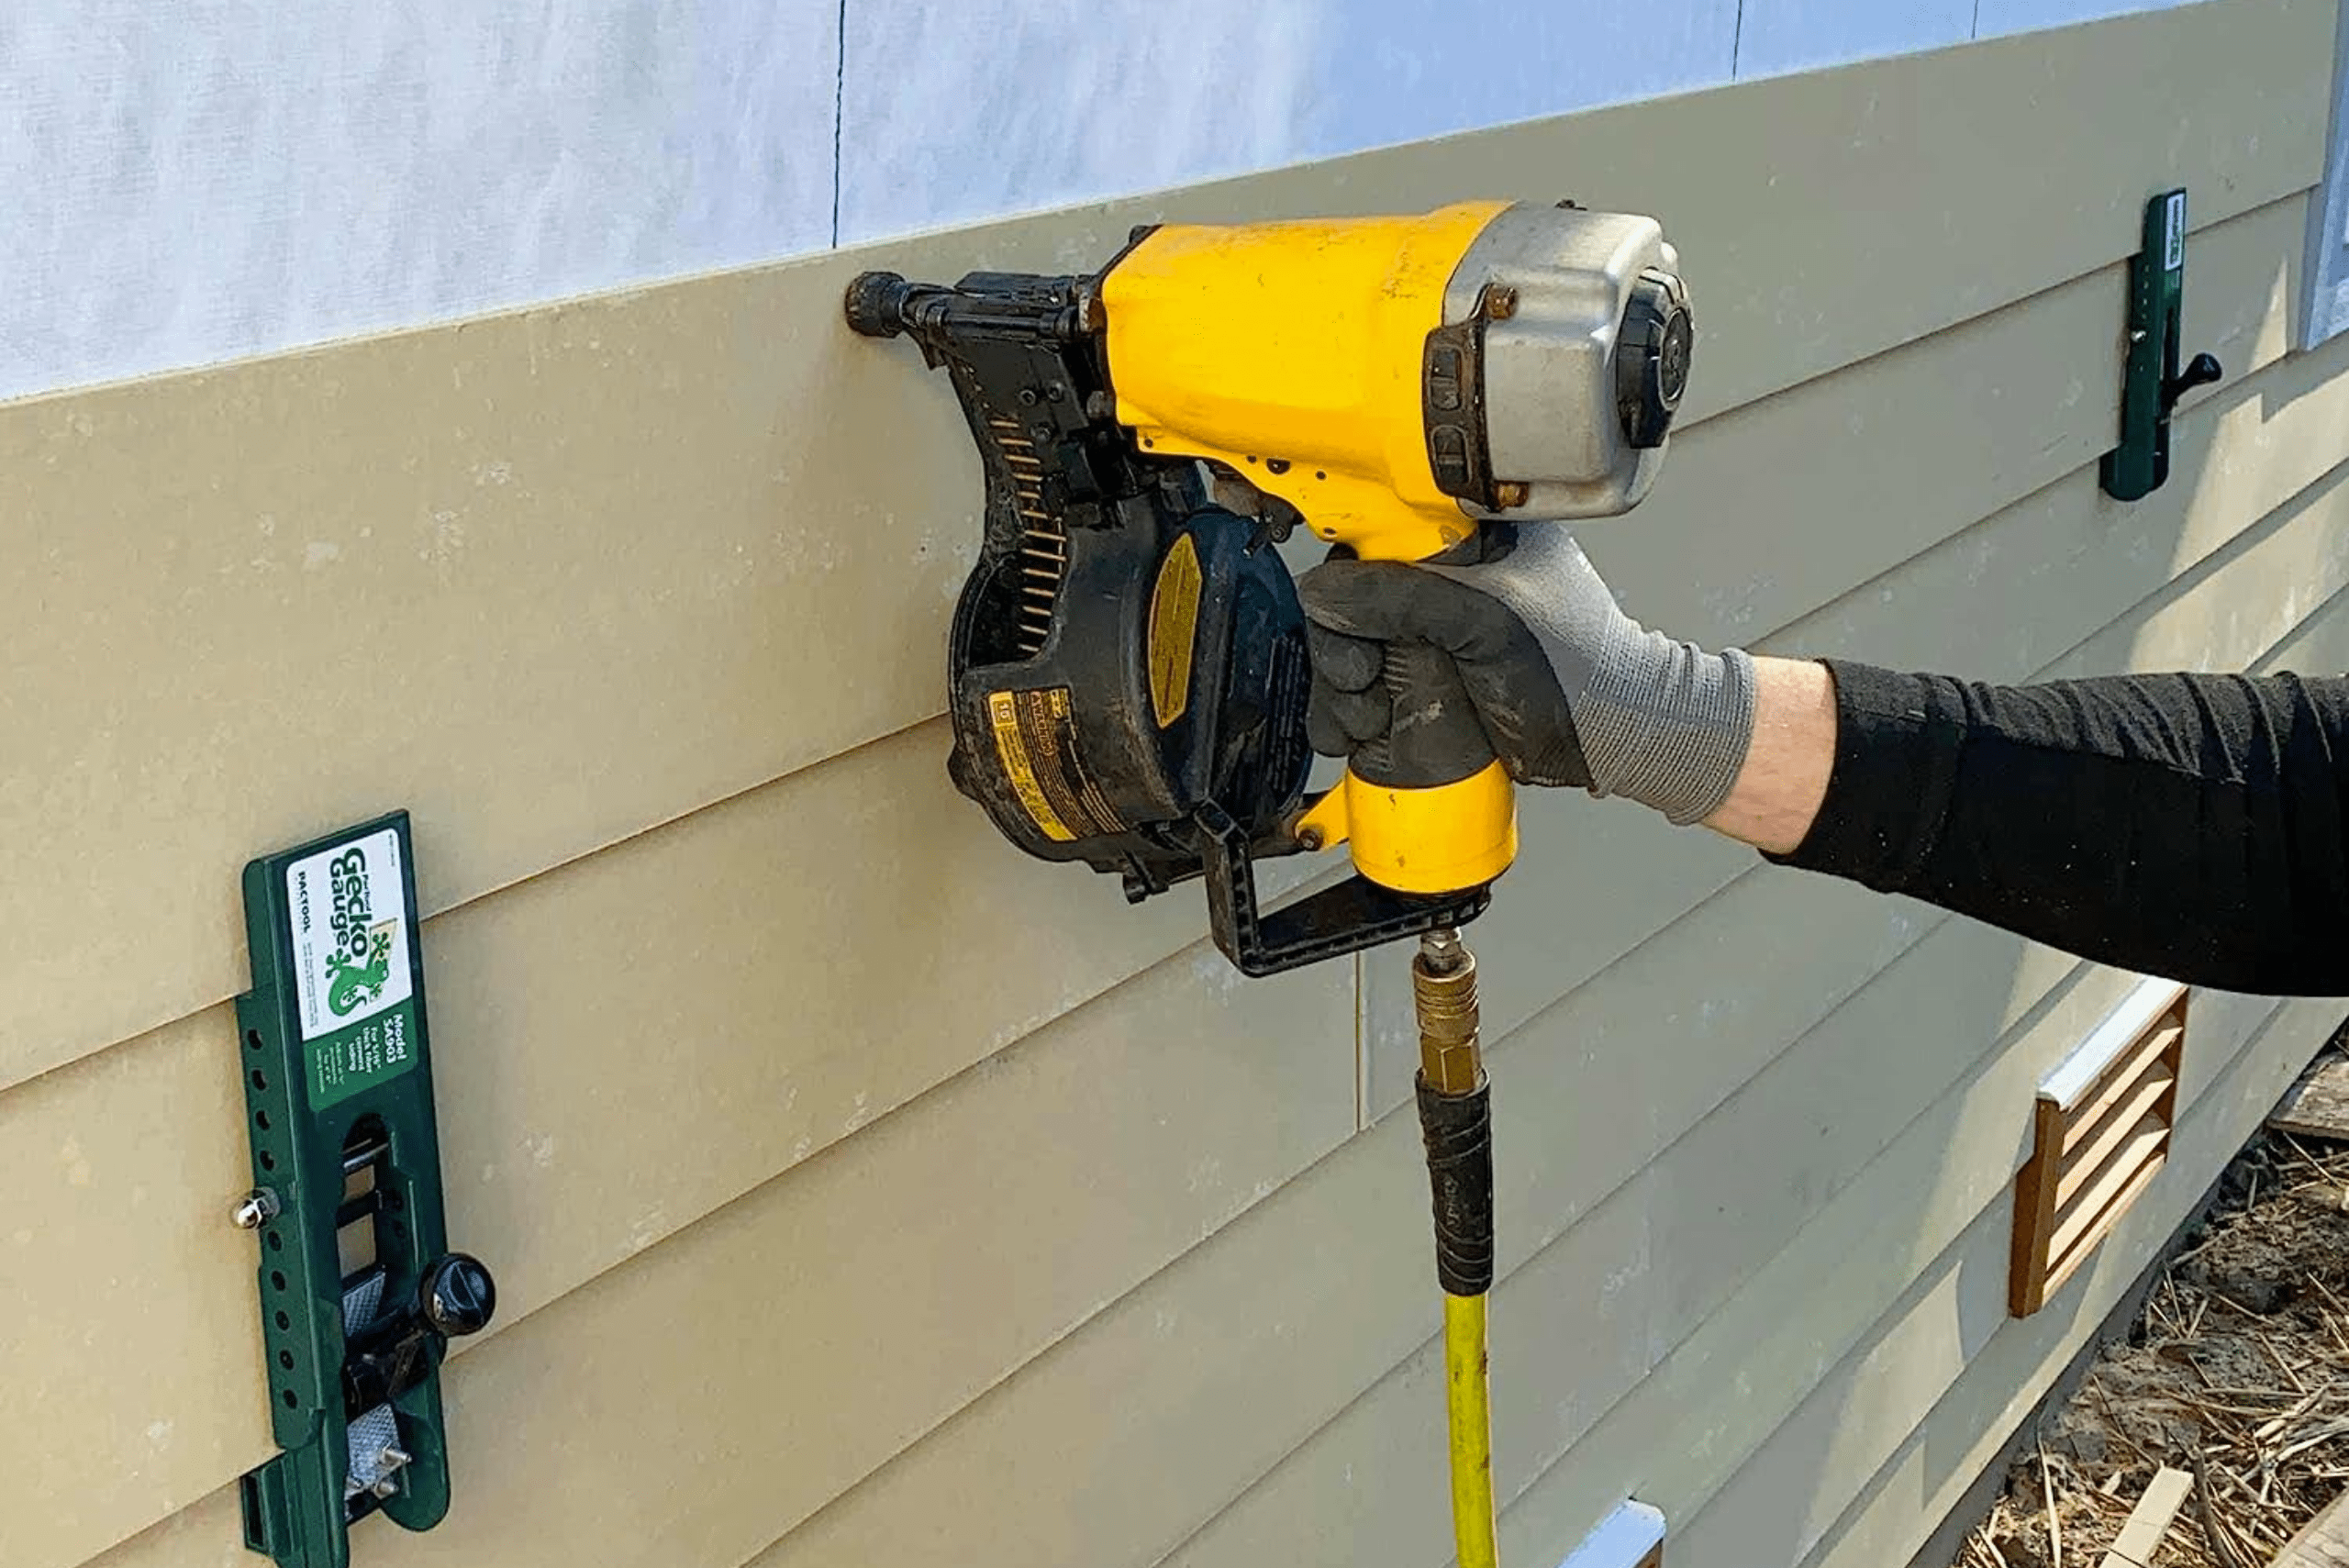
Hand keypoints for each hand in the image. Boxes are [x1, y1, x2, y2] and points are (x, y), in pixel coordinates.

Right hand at [1296, 524, 1758, 826]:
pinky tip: (1363, 729)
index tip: (1346, 615)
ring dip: (1342, 688)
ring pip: (1351, 648)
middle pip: (1353, 600)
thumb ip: (1404, 598)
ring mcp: (1433, 635)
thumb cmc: (1582, 673)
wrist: (1614, 740)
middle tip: (1363, 679)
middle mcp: (1445, 582)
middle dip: (1342, 648)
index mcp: (1469, 538)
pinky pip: (1366, 687)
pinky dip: (1349, 711)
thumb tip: (1328, 593)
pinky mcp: (1426, 681)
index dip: (1351, 577)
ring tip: (1369, 714)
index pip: (1377, 534)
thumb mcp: (1485, 623)